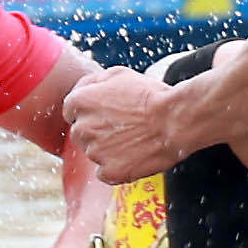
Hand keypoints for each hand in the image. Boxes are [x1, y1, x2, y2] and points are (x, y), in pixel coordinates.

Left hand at [65, 67, 177, 186]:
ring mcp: (95, 152)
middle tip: (123, 126)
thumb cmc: (151, 96)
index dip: (91, 112)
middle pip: (81, 133)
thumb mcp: (118, 74)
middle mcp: (81, 128)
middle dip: (97, 130)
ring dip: (108, 149)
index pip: (71, 112)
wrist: (175, 119)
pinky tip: (132, 156)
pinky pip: (106, 172)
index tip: (107, 114)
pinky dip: (117, 167)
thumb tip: (83, 90)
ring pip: (93, 153)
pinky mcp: (110, 171)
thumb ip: (92, 82)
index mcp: (79, 102)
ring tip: (132, 139)